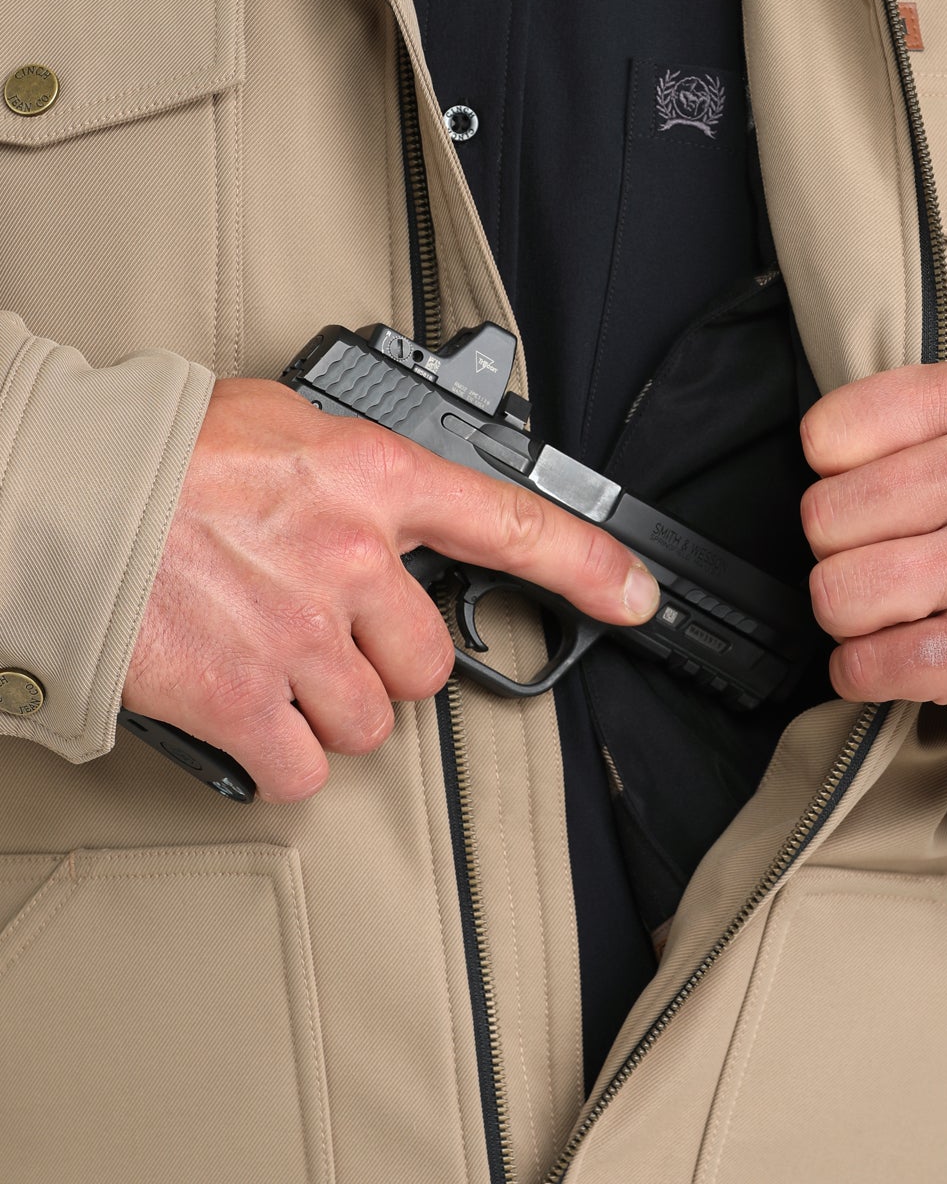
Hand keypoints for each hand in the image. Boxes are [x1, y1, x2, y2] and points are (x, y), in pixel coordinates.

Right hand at [123, 377, 658, 801]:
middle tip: (325, 634)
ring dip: (330, 710)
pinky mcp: (243, 701)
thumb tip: (382, 495)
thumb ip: (352, 464)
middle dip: (385, 663)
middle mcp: (351, 560)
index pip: (510, 521)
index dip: (588, 565)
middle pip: (427, 662)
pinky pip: (303, 772)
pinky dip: (281, 759)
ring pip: (372, 723)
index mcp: (370, 479)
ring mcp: (300, 635)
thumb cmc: (159, 453)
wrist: (64, 496)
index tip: (635, 594)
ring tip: (270, 662)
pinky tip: (248, 716)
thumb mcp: (282, 422)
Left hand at [799, 362, 946, 749]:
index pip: (826, 434)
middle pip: (822, 516)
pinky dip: (866, 670)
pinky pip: (861, 664)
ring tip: (904, 604)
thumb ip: (894, 414)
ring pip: (834, 592)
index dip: (835, 475)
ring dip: (852, 615)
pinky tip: (911, 652)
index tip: (883, 492)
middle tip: (899, 556)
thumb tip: (809, 452)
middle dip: (841, 551)